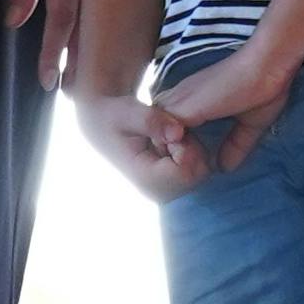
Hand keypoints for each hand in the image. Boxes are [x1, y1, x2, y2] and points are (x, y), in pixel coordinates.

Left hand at [0, 0, 111, 86]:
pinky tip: (114, 27)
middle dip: (79, 58)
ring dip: (97, 40)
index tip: (49, 82)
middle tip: (73, 91)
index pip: (61, 19)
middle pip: (88, 22)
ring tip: (91, 70)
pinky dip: (113, 11)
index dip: (54, 53)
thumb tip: (15, 18)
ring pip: (105, 8)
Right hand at [72, 88, 211, 202]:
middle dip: (191, 147)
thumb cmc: (113, 115)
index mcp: (146, 180)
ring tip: (167, 135)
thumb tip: (178, 132)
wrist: (102, 123)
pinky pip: (198, 168)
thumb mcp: (127, 112)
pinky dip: (190, 151)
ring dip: (191, 148)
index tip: (170, 130)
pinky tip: (171, 142)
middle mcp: (158, 192)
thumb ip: (151, 121)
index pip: (187, 171)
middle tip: (169, 131)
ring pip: (202, 170)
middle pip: (199, 173)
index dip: (186, 146)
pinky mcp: (172, 185)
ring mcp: (166, 191)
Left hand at [149, 42, 296, 162]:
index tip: (195, 165)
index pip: (170, 129)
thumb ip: (235, 145)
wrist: (267, 66)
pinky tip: (188, 166)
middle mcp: (180, 99)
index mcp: (193, 100)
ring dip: (170, 156)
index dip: (179, 149)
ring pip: (157, 137)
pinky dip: (173, 154)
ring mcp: (179, 103)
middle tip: (186, 174)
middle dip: (169, 155)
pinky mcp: (184, 109)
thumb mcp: (249, 124)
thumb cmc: (263, 88)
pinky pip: (164, 138)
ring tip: (187, 173)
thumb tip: (225, 168)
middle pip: (157, 134)